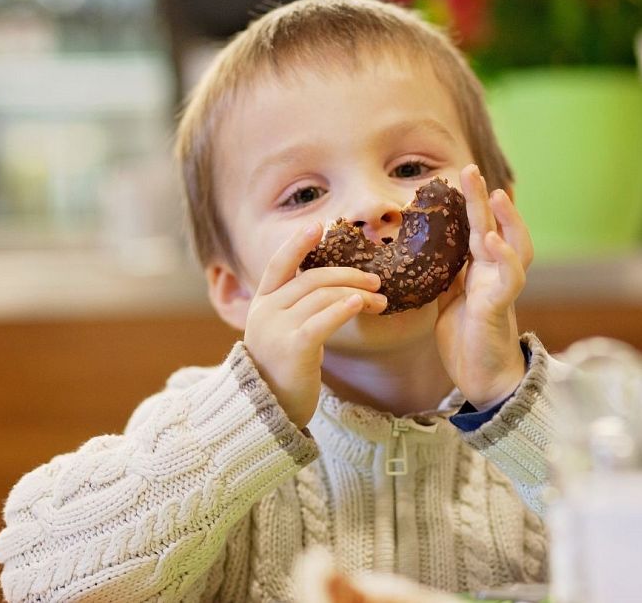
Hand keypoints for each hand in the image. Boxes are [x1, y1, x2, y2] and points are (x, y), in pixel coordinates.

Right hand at [243, 221, 387, 427]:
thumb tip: (336, 290)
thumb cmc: (283, 374)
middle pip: (313, 279)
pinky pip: (324, 319)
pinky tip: (360, 304)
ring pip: (324, 296)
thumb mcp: (282, 335)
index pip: (279, 265)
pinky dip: (344, 307)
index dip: (298, 244)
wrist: (268, 413)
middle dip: (349, 275)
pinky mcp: (294, 346)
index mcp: (261, 305)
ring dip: (357, 294)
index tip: (319, 227)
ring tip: (380, 301)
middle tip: (376, 281)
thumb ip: (296, 311)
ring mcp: (277, 328)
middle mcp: (266, 312)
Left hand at [435, 164, 533, 408]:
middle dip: (482, 199)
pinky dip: (504, 257)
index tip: (461, 180)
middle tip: (470, 170)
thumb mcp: (448, 303)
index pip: (476, 231)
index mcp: (479, 273)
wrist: (483, 380)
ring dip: (505, 219)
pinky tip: (494, 240)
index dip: (471, 206)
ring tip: (495, 194)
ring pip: (512, 246)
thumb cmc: (468, 342)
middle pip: (494, 228)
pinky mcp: (500, 307)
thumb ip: (446, 278)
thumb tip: (426, 258)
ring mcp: (500, 289)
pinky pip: (509, 278)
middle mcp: (494, 275)